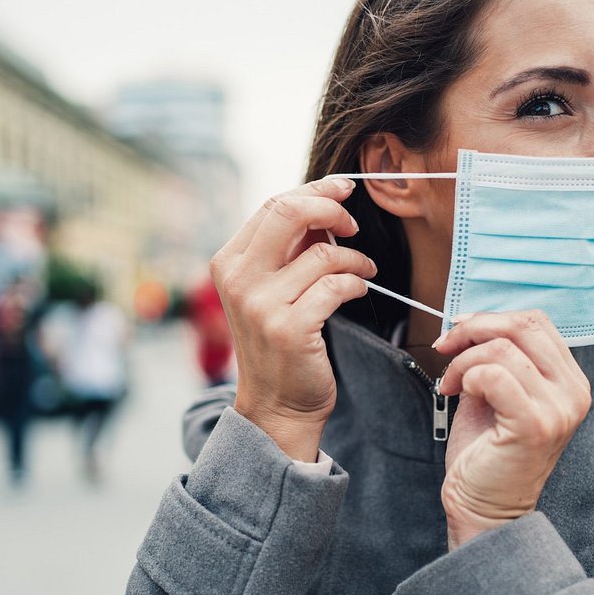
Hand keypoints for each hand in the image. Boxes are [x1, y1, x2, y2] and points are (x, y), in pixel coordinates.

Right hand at [210, 177, 376, 460]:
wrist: (277, 405)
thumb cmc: (281, 344)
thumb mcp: (272, 290)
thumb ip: (288, 250)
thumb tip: (327, 207)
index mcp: (229, 262)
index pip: (273, 205)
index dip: (314, 190)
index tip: (344, 189)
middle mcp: (238, 279)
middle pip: (289, 212)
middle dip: (331, 207)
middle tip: (353, 224)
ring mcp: (260, 304)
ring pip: (322, 253)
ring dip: (354, 258)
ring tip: (364, 270)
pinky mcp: (288, 327)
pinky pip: (336, 285)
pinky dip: (356, 283)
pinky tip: (358, 290)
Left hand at [434, 311, 591, 547]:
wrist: (485, 507)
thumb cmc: (488, 453)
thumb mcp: (497, 392)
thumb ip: (498, 356)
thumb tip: (471, 321)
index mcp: (569, 380)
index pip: (536, 322)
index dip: (491, 317)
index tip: (458, 331)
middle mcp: (573, 392)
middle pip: (524, 325)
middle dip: (473, 330)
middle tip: (446, 348)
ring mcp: (558, 409)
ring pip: (503, 349)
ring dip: (463, 360)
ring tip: (451, 384)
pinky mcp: (534, 425)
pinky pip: (494, 375)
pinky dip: (468, 377)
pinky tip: (460, 395)